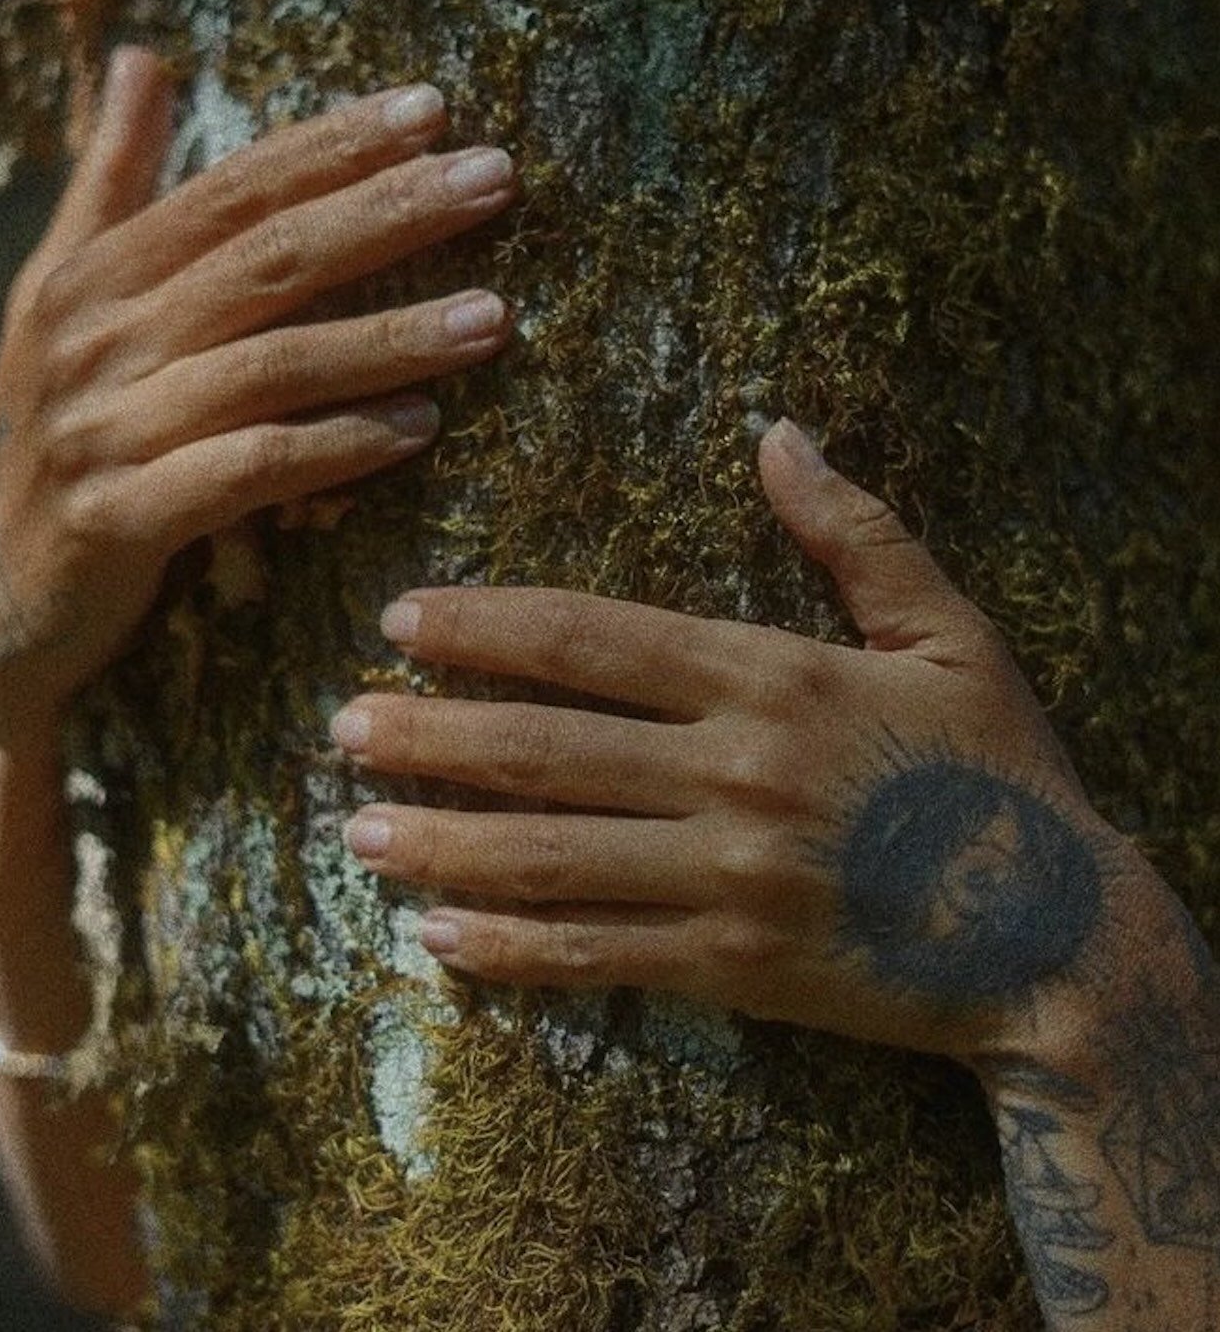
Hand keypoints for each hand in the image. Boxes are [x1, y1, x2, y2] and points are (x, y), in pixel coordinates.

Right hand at [0, 46, 517, 735]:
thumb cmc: (58, 425)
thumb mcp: (66, 293)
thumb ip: (113, 181)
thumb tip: (142, 56)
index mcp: (94, 275)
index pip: (233, 188)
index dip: (332, 144)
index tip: (433, 109)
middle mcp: (98, 337)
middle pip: (267, 260)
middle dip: (388, 213)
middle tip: (495, 178)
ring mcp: (108, 428)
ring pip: (272, 365)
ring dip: (391, 338)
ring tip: (494, 317)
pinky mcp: (124, 517)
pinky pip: (249, 470)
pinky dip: (338, 448)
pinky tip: (420, 429)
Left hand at [334, 419, 1155, 1068]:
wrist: (1058, 937)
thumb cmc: (998, 770)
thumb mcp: (949, 632)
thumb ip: (858, 532)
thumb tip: (780, 430)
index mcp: (773, 677)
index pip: (595, 640)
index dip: (488, 626)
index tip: (405, 619)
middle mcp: (734, 774)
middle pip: (546, 748)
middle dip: (431, 734)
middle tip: (340, 724)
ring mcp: (728, 880)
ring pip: (550, 857)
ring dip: (442, 844)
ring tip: (356, 832)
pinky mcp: (734, 969)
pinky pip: (599, 957)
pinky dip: (512, 952)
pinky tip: (438, 942)